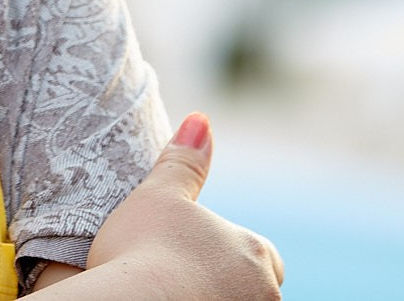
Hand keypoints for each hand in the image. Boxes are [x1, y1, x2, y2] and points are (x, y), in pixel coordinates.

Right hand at [83, 113, 283, 298]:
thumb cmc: (140, 249)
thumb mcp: (158, 196)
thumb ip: (184, 162)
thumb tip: (201, 120)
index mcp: (252, 251)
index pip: (261, 254)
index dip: (229, 252)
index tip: (197, 255)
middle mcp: (264, 293)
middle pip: (254, 288)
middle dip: (227, 283)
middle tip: (183, 278)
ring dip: (215, 298)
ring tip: (172, 294)